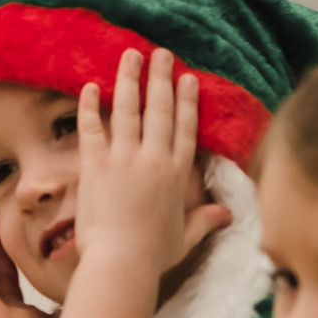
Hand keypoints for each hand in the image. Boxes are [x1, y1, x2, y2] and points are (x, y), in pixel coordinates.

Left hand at [72, 50, 229, 279]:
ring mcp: (125, 159)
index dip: (187, 101)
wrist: (121, 264)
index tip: (188, 79)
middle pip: (160, 110)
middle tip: (161, 53)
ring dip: (129, 79)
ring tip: (130, 55)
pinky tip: (89, 86)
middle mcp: (154, 159)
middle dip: (161, 78)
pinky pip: (92, 127)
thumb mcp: (185, 238)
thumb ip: (205, 221)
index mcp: (177, 175)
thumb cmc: (152, 257)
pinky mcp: (96, 165)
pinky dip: (90, 106)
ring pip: (128, 109)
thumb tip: (227, 215)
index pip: (185, 129)